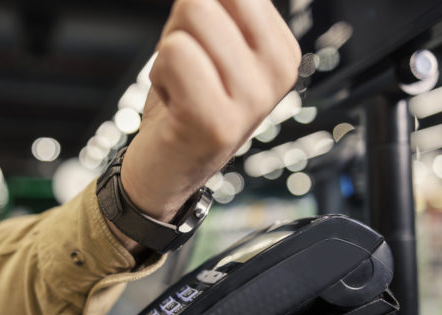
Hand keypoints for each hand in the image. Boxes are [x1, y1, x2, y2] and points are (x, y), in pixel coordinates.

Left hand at [112, 0, 300, 252]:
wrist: (165, 172)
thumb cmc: (182, 103)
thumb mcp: (208, 46)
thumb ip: (214, 7)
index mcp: (282, 52)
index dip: (199, 12)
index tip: (201, 54)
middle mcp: (279, 74)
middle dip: (180, 31)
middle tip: (186, 74)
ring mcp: (252, 100)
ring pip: (191, 19)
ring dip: (169, 54)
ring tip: (181, 89)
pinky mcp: (217, 121)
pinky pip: (174, 53)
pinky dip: (159, 76)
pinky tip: (173, 105)